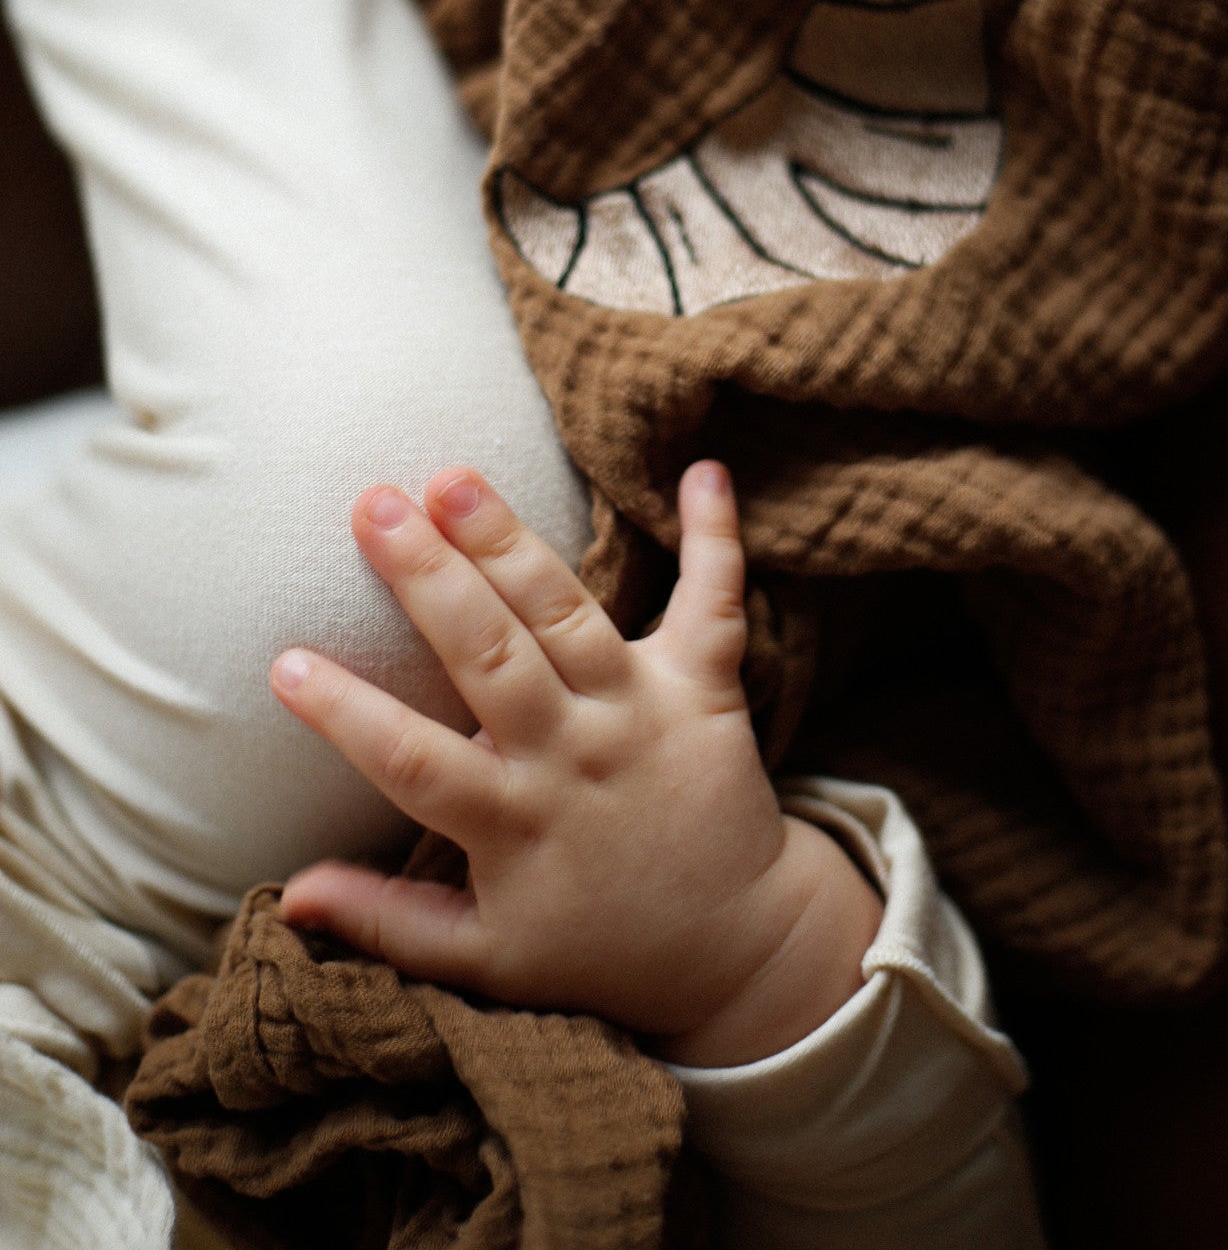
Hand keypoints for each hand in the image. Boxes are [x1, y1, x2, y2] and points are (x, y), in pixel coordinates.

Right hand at [270, 461, 881, 1063]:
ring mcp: (644, 715)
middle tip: (374, 503)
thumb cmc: (597, 948)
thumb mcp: (486, 959)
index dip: (346, 716)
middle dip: (429, 578)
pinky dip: (717, 539)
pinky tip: (706, 470)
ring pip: (569, 616)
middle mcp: (576, 757)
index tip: (285, 664)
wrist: (740, 954)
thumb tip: (287, 896)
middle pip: (491, 657)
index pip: (412, 762)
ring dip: (511, 543)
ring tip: (456, 478)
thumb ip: (387, 924)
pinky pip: (716, 606)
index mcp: (513, 824)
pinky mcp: (707, 691)